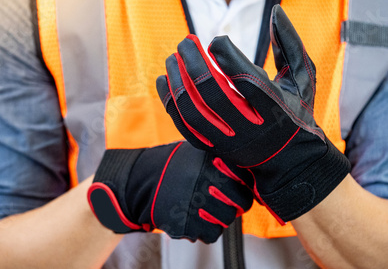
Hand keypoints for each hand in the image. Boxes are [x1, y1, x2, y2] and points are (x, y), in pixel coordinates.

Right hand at [87, 141, 252, 242]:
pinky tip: (192, 216)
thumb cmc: (170, 166)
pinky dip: (203, 229)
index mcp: (213, 163)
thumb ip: (221, 161)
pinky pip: (210, 235)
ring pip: (225, 222)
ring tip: (200, 207)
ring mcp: (198, 206)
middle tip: (218, 200)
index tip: (235, 188)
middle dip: (232, 205)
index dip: (242, 188)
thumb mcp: (196, 153)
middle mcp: (208, 183)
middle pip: (240, 204)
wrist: (140, 183)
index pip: (246, 183)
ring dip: (217, 218)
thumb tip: (248, 173)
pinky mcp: (187, 226)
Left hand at [156, 5, 349, 222]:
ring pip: (193, 110)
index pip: (245, 78)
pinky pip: (183, 125)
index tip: (215, 40)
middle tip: (186, 41)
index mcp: (275, 107)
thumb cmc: (296, 112)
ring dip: (177, 81)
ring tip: (171, 58)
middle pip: (212, 93)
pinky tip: (163, 80)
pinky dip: (170, 102)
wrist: (290, 162)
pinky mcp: (213, 147)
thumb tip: (276, 10)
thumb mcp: (302, 78)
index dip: (226, 55)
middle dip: (194, 62)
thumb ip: (289, 44)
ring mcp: (228, 140)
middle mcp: (250, 127)